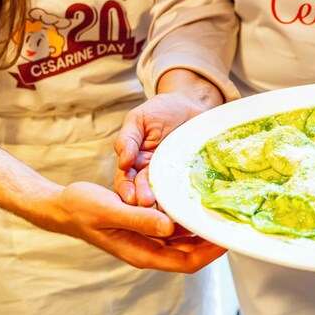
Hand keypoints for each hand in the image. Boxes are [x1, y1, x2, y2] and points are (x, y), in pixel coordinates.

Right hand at [40, 182, 225, 271]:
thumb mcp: (110, 211)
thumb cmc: (81, 209)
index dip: (210, 253)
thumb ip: (139, 219)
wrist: (62, 206)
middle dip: (213, 241)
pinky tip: (199, 201)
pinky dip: (189, 216)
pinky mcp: (146, 225)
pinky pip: (175, 226)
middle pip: (192, 252)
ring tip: (223, 211)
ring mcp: (148, 238)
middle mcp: (149, 248)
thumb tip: (170, 226)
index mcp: (142, 252)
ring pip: (185, 239)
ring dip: (203, 228)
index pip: (187, 262)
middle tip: (234, 221)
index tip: (228, 238)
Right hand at [114, 92, 214, 206]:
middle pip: (147, 190)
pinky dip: (189, 195)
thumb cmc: (160, 110)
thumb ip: (127, 139)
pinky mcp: (192, 172)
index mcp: (135, 162)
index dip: (128, 189)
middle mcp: (153, 173)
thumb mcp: (138, 120)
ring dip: (167, 202)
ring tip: (167, 210)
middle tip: (149, 204)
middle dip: (146, 198)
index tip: (131, 198)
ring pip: (168, 193)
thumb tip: (122, 162)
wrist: (190, 103)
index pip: (127, 180)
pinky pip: (190, 185)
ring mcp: (174, 174)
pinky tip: (189, 203)